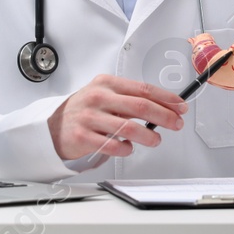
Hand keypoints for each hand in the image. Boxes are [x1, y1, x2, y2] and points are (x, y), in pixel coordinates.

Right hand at [48, 74, 187, 161]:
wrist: (53, 126)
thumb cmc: (84, 109)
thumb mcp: (104, 94)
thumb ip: (129, 98)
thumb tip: (163, 105)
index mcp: (107, 83)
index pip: (143, 89)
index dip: (166, 98)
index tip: (180, 106)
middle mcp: (99, 98)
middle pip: (140, 106)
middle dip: (164, 116)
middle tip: (176, 124)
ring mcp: (90, 117)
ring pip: (129, 128)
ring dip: (148, 136)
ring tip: (155, 140)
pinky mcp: (83, 137)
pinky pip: (113, 145)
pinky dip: (126, 149)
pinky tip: (128, 148)